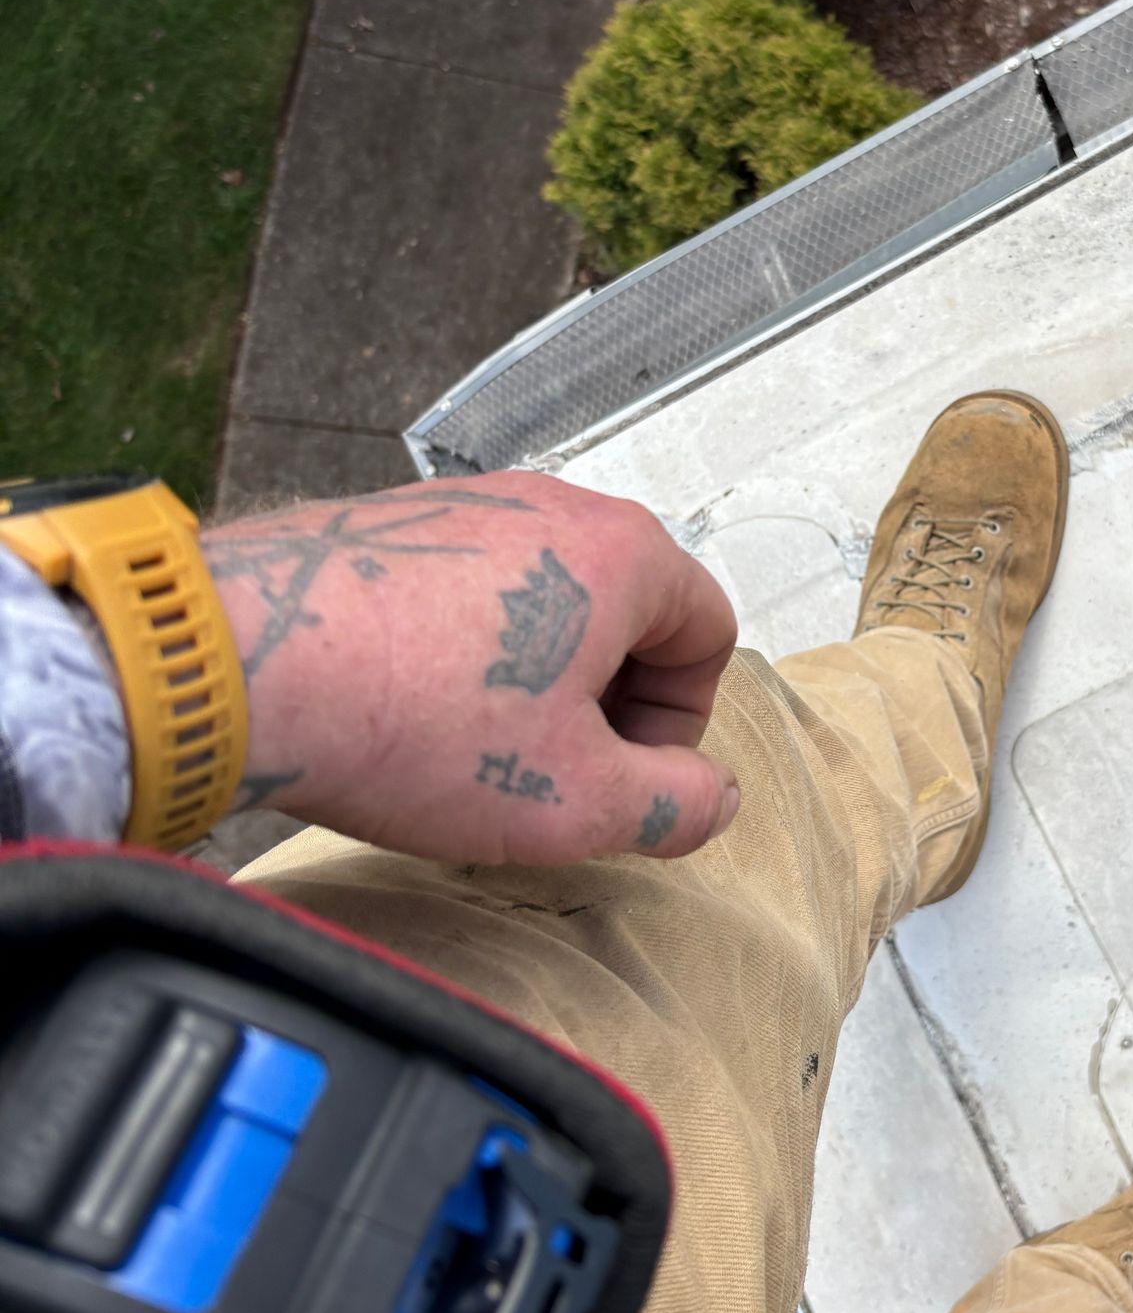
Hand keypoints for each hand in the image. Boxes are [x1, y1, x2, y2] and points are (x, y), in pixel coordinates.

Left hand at [205, 473, 738, 865]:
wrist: (241, 666)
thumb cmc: (408, 722)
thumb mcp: (571, 802)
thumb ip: (672, 805)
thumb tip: (711, 800)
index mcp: (622, 553)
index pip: (710, 631)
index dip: (682, 725)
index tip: (628, 779)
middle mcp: (552, 506)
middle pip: (629, 613)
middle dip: (609, 705)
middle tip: (555, 777)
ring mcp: (468, 507)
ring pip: (547, 603)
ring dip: (537, 683)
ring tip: (474, 753)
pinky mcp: (397, 526)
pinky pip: (470, 592)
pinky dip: (466, 656)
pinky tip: (412, 718)